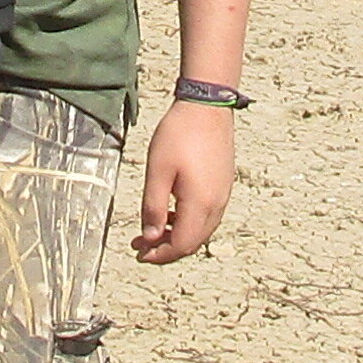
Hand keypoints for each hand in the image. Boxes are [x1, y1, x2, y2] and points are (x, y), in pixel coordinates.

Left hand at [135, 98, 237, 261]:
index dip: (160, 255)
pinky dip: (188, 222)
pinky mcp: (223, 185)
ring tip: (152, 229)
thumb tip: (151, 236)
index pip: (182, 245)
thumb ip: (154, 208)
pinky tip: (171, 211)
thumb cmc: (179, 135)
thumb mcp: (158, 172)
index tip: (139, 253)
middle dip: (166, 249)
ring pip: (201, 230)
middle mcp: (217, 205)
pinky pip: (207, 216)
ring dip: (177, 235)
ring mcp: (223, 195)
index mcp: (200, 204)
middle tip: (140, 244)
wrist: (207, 106)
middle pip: (193, 242)